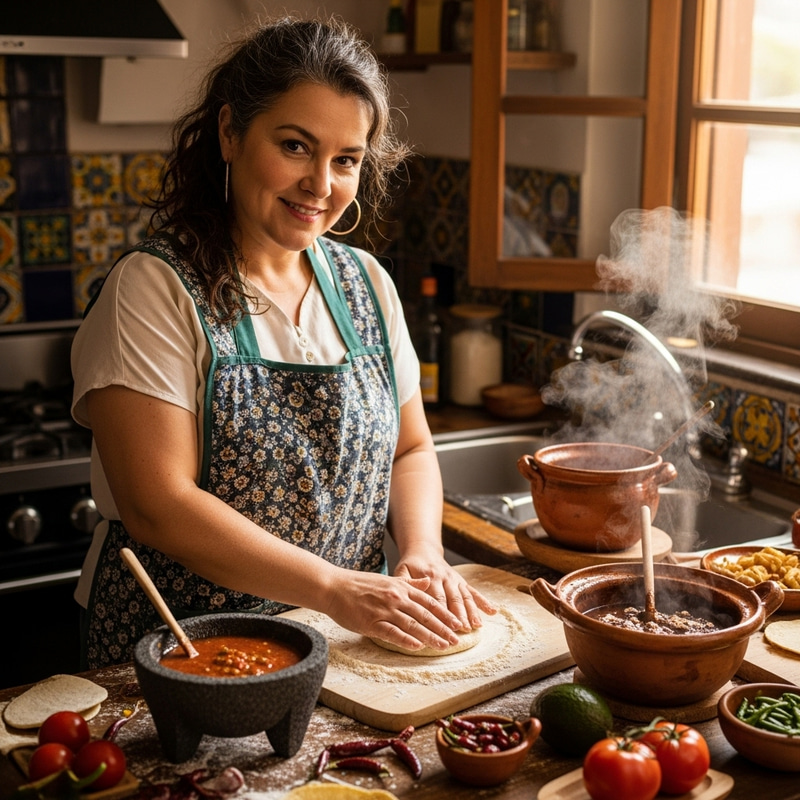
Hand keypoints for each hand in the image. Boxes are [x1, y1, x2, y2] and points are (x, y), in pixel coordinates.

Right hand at [322, 569, 473, 652]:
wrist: (334, 586)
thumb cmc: (359, 584)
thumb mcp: (388, 580)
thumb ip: (410, 582)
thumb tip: (428, 582)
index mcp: (400, 587)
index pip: (429, 601)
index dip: (444, 613)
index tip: (457, 623)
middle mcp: (396, 597)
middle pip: (425, 614)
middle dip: (442, 628)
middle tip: (456, 639)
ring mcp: (384, 610)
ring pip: (412, 625)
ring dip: (430, 636)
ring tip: (443, 646)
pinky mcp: (372, 622)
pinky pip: (393, 633)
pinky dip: (406, 640)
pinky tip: (418, 647)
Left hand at [393, 550, 495, 632]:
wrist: (423, 550)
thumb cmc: (410, 565)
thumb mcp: (403, 570)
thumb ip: (406, 581)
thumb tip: (416, 587)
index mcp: (430, 577)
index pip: (436, 598)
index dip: (440, 614)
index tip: (444, 628)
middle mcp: (445, 578)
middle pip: (453, 600)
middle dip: (458, 616)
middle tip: (462, 632)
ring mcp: (455, 580)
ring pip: (465, 597)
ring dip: (471, 612)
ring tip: (476, 626)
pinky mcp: (462, 581)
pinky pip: (474, 592)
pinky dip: (484, 602)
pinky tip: (493, 612)